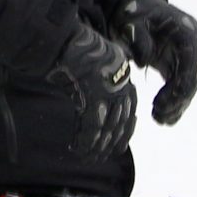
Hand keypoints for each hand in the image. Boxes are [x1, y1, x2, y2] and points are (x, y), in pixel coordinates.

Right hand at [51, 23, 139, 163]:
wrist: (67, 38)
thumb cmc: (78, 48)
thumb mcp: (97, 66)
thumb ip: (101, 82)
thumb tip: (94, 95)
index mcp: (124, 82)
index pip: (129, 113)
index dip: (124, 131)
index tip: (118, 145)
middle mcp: (121, 90)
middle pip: (120, 124)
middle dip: (110, 143)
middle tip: (100, 157)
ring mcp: (109, 94)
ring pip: (107, 128)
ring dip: (96, 146)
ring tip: (88, 157)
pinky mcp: (94, 97)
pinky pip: (92, 126)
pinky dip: (85, 140)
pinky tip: (76, 148)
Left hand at [110, 0, 196, 124]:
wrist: (137, 7)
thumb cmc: (134, 13)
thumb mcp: (133, 21)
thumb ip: (139, 37)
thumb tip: (143, 60)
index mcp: (189, 33)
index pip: (192, 65)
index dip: (180, 87)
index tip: (163, 103)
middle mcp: (195, 46)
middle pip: (193, 78)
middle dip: (178, 100)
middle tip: (159, 116)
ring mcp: (190, 56)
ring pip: (189, 86)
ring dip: (177, 105)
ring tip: (160, 120)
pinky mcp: (181, 64)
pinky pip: (181, 85)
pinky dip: (174, 101)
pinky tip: (164, 117)